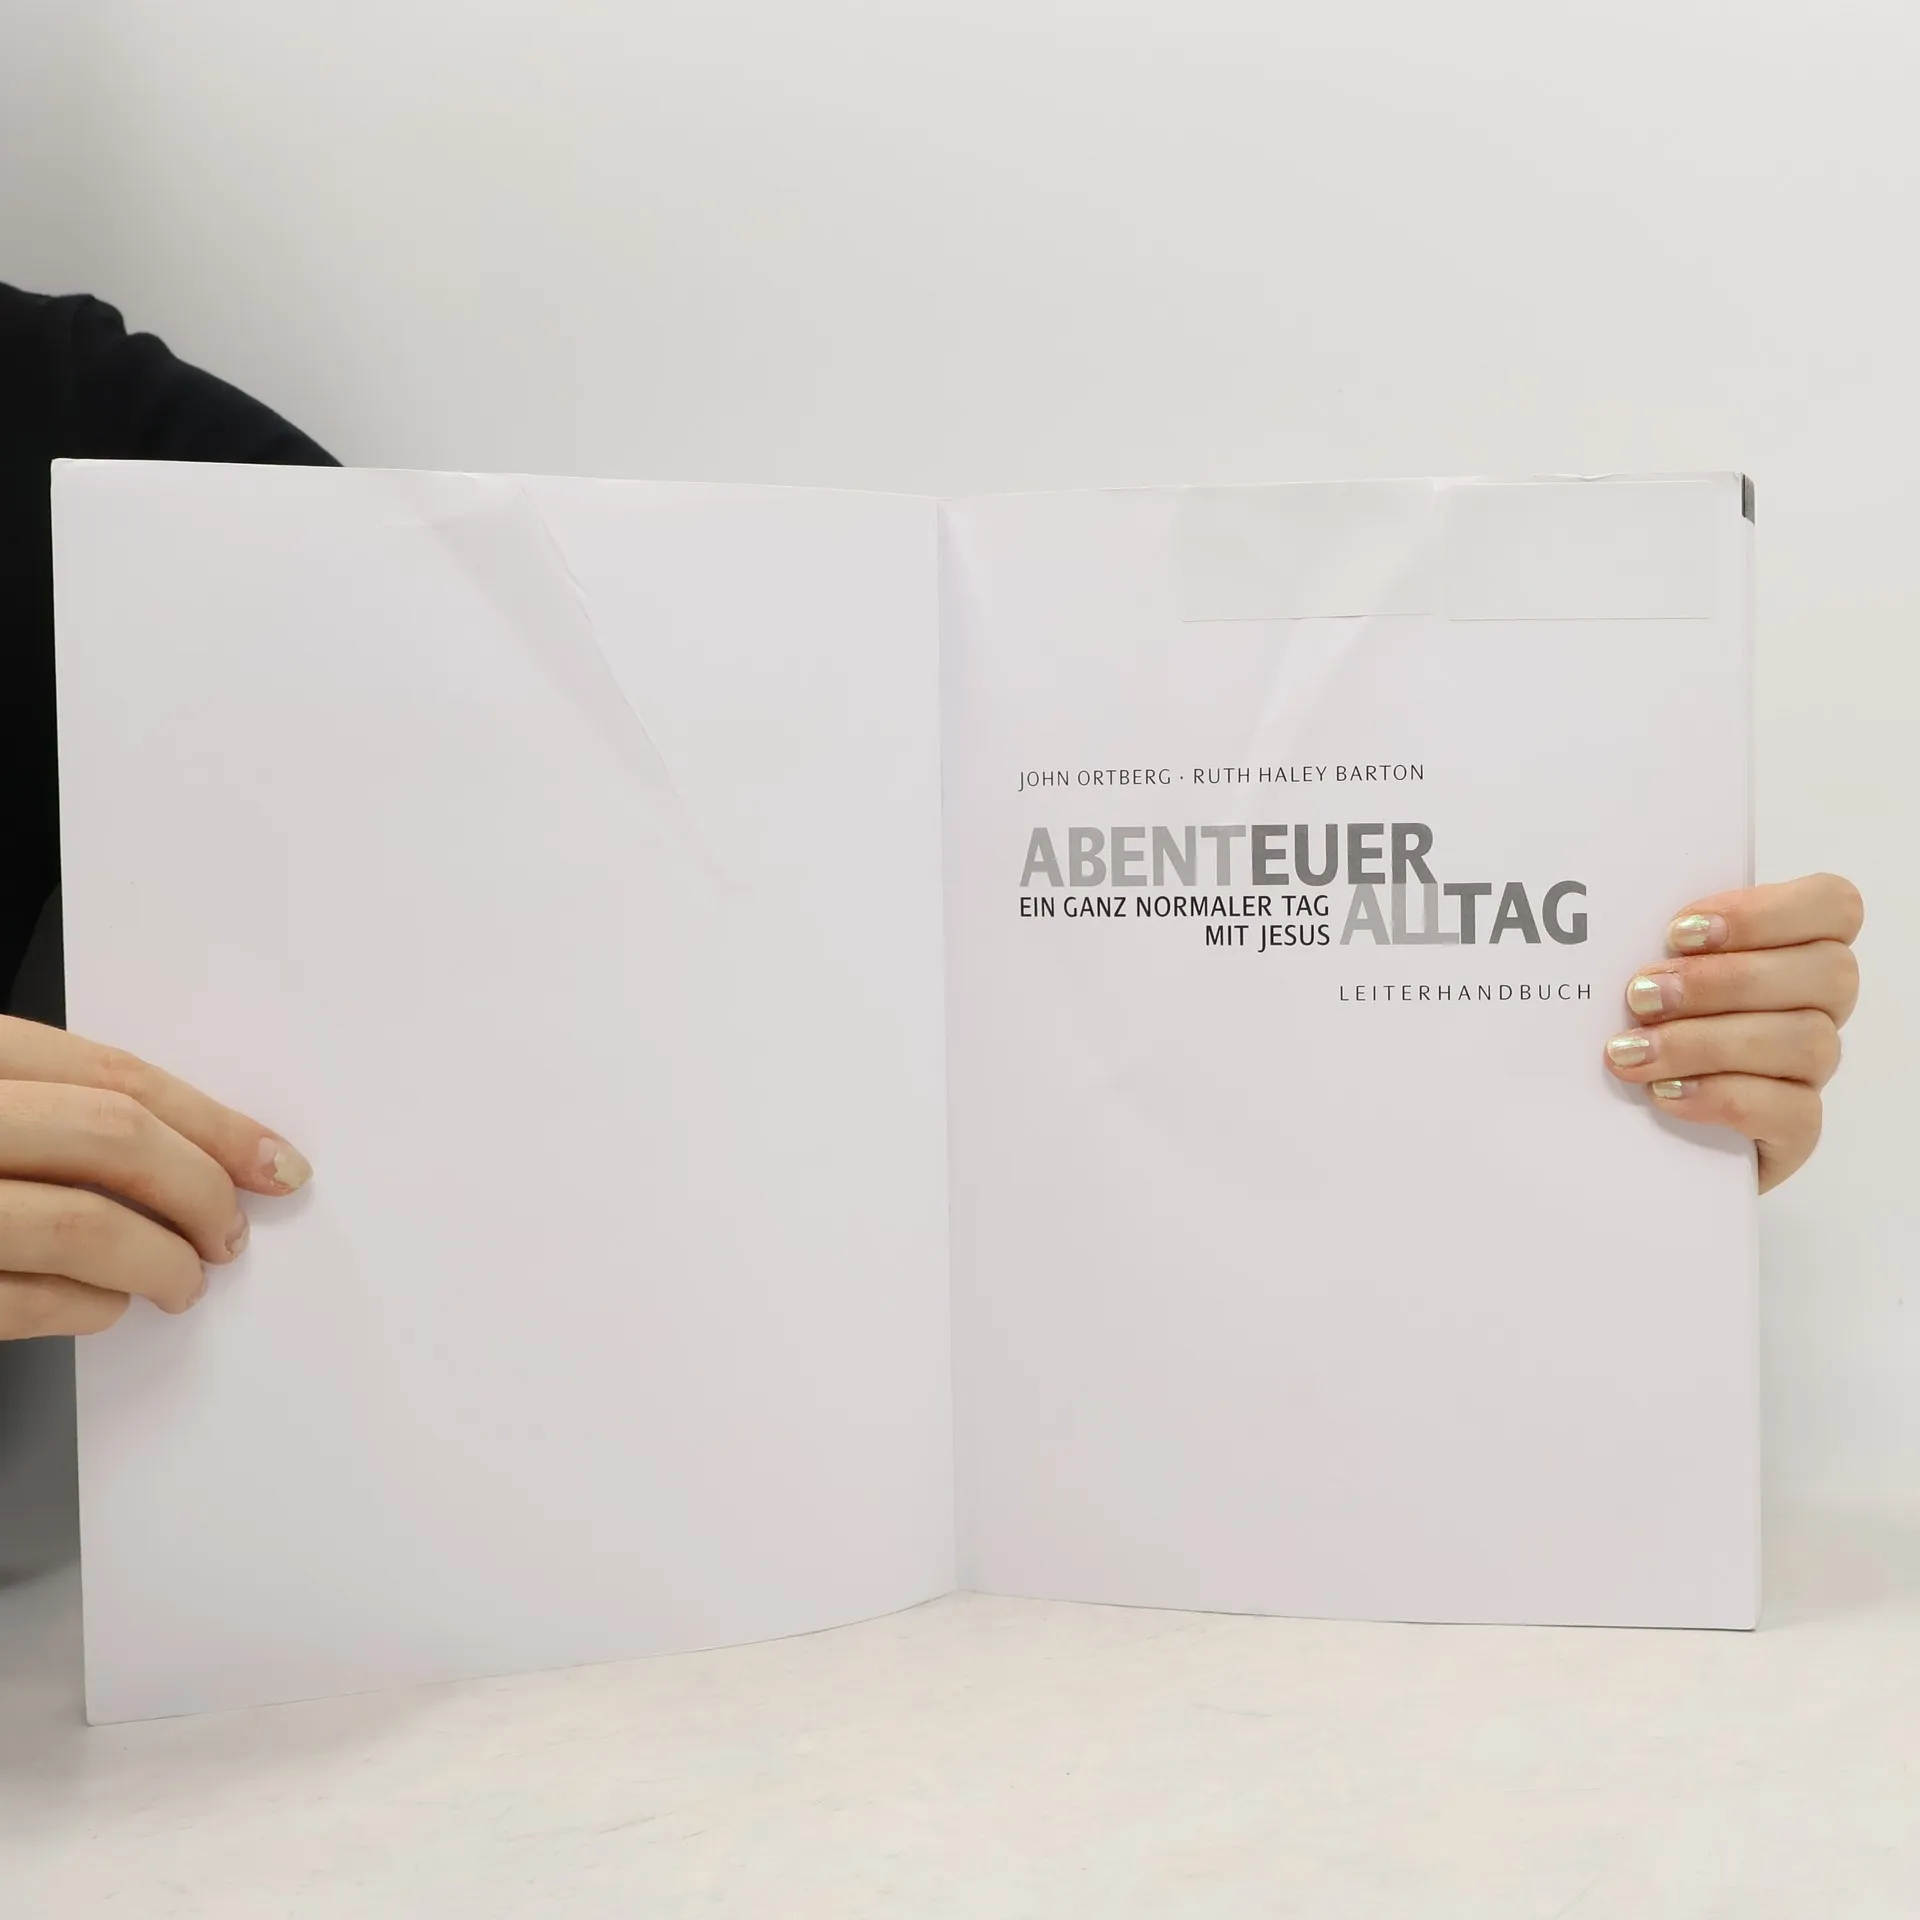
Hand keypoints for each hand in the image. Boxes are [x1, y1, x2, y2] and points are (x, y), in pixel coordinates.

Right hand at [0, 1017, 310, 1339]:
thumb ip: (67, 1113)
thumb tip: (199, 1154)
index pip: (116, 1076)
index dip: (215, 1124)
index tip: (277, 1162)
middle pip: (115, 1137)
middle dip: (200, 1190)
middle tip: (230, 1233)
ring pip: (87, 1225)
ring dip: (163, 1262)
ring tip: (182, 1282)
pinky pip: (34, 1300)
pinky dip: (91, 1308)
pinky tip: (107, 1305)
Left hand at [1602, 874, 1861, 1191]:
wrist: (1619, 1125)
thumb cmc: (1639, 1022)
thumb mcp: (1646, 970)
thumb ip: (1654, 939)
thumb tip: (1610, 917)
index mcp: (1795, 946)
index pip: (1834, 905)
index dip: (1766, 912)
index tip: (1678, 932)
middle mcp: (1818, 1005)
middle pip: (1827, 973)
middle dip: (1722, 981)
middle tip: (1639, 997)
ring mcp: (1811, 1070)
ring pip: (1808, 1042)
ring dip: (1708, 1042)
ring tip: (1632, 1052)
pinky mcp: (1797, 1131)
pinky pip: (1794, 1112)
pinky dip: (1723, 1096)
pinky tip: (1665, 1093)